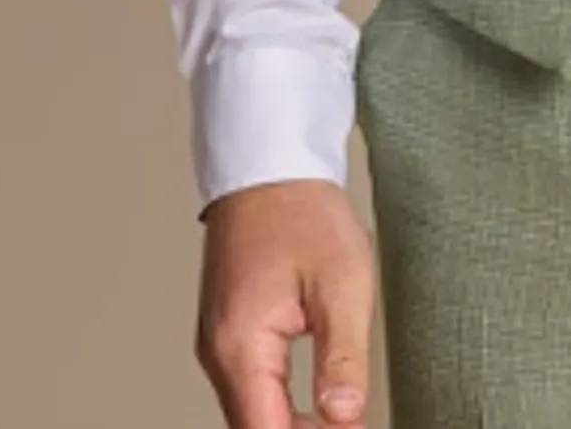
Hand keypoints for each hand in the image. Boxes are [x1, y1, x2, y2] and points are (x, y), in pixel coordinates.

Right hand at [196, 178, 375, 428]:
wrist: (270, 167)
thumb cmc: (303, 213)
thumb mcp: (343, 283)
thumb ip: (343, 358)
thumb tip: (345, 418)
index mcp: (241, 345)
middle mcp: (218, 352)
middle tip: (351, 428)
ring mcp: (218, 344)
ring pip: (250, 413)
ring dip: (289, 428)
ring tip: (338, 425)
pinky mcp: (227, 333)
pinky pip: (248, 389)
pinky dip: (277, 407)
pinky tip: (312, 410)